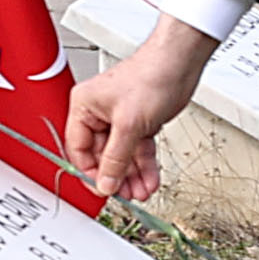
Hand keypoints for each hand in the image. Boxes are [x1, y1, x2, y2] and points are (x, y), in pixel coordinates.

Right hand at [63, 15, 215, 198]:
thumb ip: (116, 158)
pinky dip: (144, 166)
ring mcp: (120, 119)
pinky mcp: (139, 123)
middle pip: (101, 156)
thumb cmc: (151, 76)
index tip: (103, 190)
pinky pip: (137, 150)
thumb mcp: (128, 124)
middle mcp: (99, 113)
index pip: (78, 149)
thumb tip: (106, 183)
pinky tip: (150, 180)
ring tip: (141, 191)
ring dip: (132, 176)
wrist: (180, 64)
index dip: (90, 172)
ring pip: (122, 156)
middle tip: (126, 195)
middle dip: (116, 177)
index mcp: (84, 107)